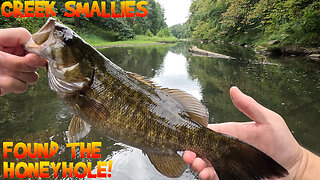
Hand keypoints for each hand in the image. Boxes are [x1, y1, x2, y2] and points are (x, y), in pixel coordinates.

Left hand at [0, 28, 46, 95]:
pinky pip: (22, 87)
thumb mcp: (0, 39)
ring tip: (0, 71)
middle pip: (39, 63)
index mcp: (17, 42)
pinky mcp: (14, 85)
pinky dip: (9, 84)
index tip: (29, 57)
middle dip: (22, 64)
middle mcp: (21, 56)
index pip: (38, 44)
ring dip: (15, 74)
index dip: (38, 52)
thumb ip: (18, 39)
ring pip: (33, 77)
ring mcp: (18, 72)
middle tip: (3, 61)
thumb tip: (36, 54)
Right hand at [183, 87, 303, 179]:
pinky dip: (209, 176)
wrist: (293, 166)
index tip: (189, 138)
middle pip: (204, 150)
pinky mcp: (233, 175)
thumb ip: (249, 106)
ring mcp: (229, 163)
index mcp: (230, 133)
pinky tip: (207, 175)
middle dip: (193, 152)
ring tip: (199, 166)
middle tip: (190, 155)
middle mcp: (227, 149)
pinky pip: (218, 176)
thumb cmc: (282, 141)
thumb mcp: (268, 119)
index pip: (209, 133)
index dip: (197, 135)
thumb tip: (233, 90)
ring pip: (208, 164)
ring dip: (199, 165)